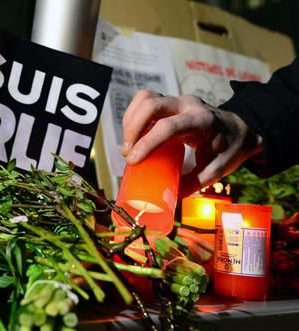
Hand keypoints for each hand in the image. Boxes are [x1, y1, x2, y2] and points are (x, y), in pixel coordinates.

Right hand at [121, 90, 262, 196]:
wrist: (240, 128)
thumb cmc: (229, 149)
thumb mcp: (217, 169)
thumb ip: (193, 183)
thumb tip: (167, 197)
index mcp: (202, 120)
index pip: (168, 127)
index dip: (146, 143)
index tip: (132, 161)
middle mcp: (188, 105)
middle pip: (151, 105)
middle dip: (132, 128)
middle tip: (127, 154)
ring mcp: (177, 100)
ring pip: (146, 99)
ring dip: (131, 120)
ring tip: (128, 144)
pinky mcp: (169, 101)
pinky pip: (145, 100)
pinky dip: (134, 114)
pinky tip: (132, 132)